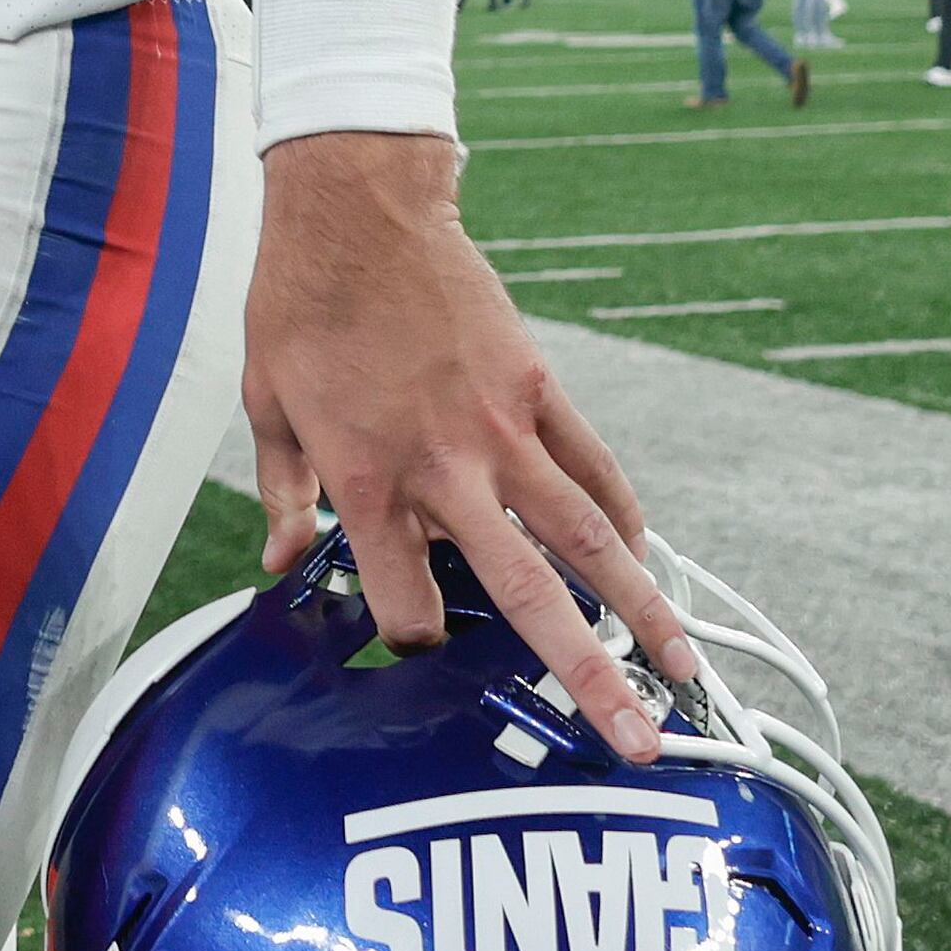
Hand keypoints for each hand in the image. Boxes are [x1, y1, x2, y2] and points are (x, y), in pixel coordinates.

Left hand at [242, 132, 695, 764]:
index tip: (412, 637)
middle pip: (529, 596)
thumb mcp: (265, 408)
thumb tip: (284, 564)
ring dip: (643, 610)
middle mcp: (446, 469)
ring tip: (684, 671)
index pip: (408, 607)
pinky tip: (647, 565)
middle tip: (635, 741)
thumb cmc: (299, 306)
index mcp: (367, 482)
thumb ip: (280, 495)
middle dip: (585, 678)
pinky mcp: (538, 388)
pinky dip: (625, 521)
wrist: (357, 209)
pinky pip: (595, 469)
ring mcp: (503, 428)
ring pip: (589, 540)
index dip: (411, 639)